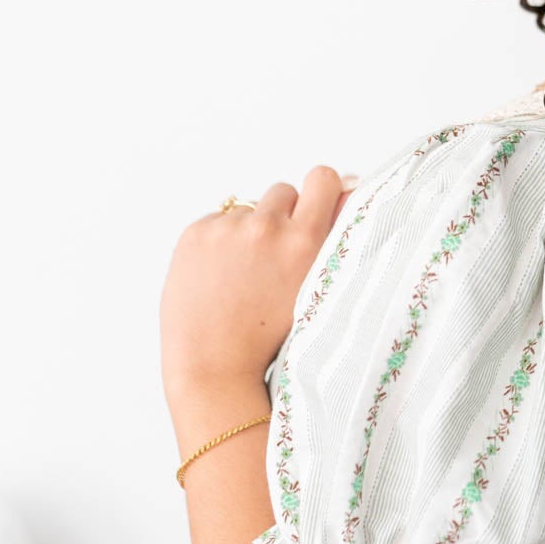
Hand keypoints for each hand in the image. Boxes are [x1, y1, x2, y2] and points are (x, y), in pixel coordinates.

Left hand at [161, 165, 358, 399]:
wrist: (213, 365)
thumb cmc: (269, 340)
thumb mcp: (314, 291)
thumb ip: (331, 241)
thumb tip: (348, 186)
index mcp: (304, 243)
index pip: (322, 178)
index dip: (321, 189)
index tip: (317, 206)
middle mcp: (267, 228)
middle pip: (284, 192)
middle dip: (283, 217)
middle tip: (275, 258)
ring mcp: (227, 229)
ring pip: (249, 210)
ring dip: (251, 230)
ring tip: (244, 274)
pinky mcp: (196, 233)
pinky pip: (217, 222)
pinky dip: (220, 242)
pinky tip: (220, 277)